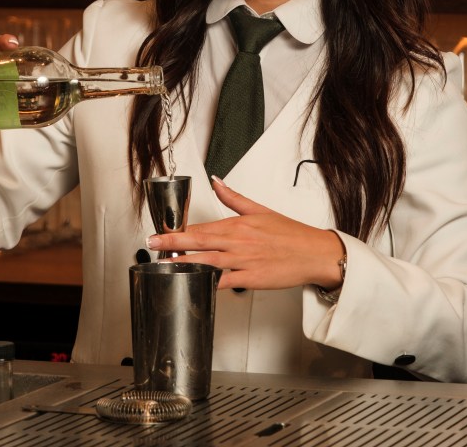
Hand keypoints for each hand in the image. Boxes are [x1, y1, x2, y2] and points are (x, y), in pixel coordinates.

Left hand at [147, 177, 345, 291]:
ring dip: (184, 264)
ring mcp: (243, 262)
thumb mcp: (260, 210)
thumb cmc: (290, 233)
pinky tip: (193, 284)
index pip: (201, 226)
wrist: (314, 253)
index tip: (161, 229)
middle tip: (152, 242)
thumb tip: (216, 181)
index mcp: (238, 225)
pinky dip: (207, 283)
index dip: (179, 229)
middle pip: (198, 242)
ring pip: (206, 263)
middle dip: (172, 243)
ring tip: (164, 265)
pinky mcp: (250, 279)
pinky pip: (223, 282)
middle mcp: (237, 242)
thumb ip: (233, 198)